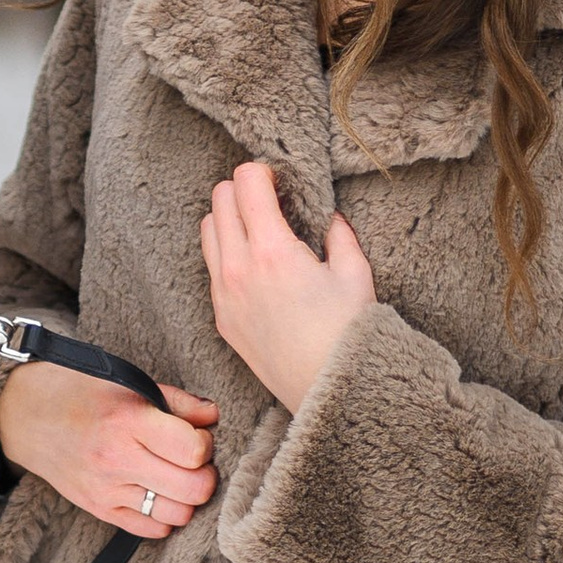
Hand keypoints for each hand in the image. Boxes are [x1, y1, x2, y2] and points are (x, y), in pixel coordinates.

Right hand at [0, 361, 218, 538]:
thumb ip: (177, 401)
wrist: (27, 416)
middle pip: (193, 489)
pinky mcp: (99, 509)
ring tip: (176, 478)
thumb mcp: (129, 383)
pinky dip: (164, 516)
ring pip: (177, 515)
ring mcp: (107, 490)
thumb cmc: (82, 393)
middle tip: (194, 461)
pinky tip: (157, 493)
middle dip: (205, 475)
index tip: (196, 435)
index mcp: (128, 422)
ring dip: (186, 499)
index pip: (193, 450)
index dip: (205, 444)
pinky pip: (152, 530)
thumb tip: (213, 417)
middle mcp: (117, 460)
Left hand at [199, 160, 376, 412]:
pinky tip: (256, 264)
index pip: (245, 182)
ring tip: (260, 229)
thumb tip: (327, 216)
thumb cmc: (347, 334)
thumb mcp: (355, 273)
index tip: (282, 181)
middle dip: (244, 190)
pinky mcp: (221, 317)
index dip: (264, 171)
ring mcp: (224, 295)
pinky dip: (227, 251)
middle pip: (219, 199)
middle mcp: (238, 269)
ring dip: (229, 218)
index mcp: (272, 251)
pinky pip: (212, 267)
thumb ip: (338, 233)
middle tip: (271, 201)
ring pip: (207, 230)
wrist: (326, 390)